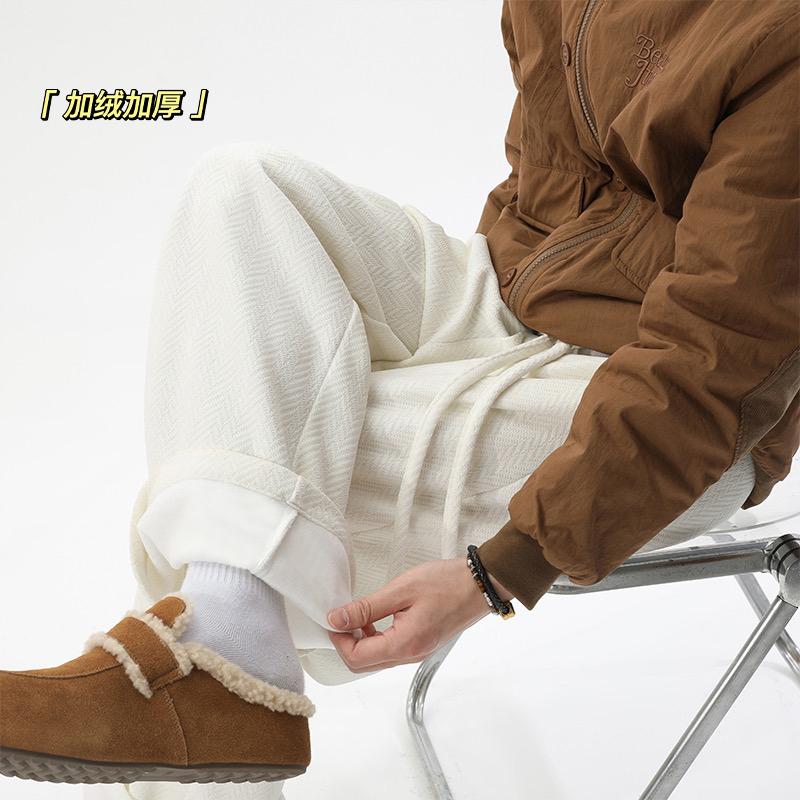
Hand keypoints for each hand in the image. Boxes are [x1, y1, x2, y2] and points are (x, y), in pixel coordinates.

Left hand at [326, 557, 513, 673]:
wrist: (480, 585)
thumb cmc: (446, 583)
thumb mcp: (401, 590)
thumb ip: (367, 608)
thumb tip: (337, 618)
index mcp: (404, 644)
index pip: (356, 658)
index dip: (339, 639)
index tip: (335, 618)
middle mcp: (410, 656)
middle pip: (363, 665)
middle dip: (346, 643)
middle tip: (342, 617)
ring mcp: (417, 653)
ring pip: (376, 660)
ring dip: (361, 641)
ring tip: (359, 615)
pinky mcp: (421, 646)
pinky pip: (390, 652)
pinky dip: (376, 640)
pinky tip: (376, 620)